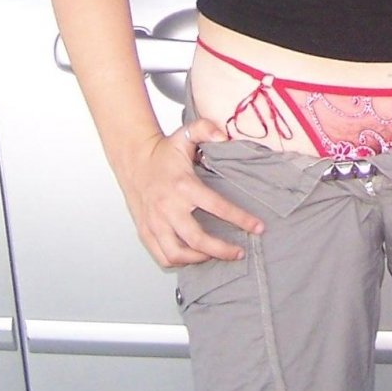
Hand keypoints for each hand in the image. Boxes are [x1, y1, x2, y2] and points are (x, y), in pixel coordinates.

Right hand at [114, 119, 263, 268]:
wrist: (133, 159)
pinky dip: (179, 261)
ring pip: (177, 254)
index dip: (241, 219)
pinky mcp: (146, 231)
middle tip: (239, 252)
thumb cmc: (163, 152)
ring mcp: (155, 222)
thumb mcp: (185, 134)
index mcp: (183, 186)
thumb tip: (224, 135)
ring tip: (215, 255)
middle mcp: (168, 208)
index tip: (258, 227)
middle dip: (222, 250)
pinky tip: (192, 256)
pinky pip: (162, 256)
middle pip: (197, 240)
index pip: (217, 207)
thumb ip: (206, 129)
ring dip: (200, 259)